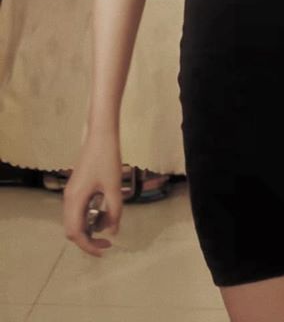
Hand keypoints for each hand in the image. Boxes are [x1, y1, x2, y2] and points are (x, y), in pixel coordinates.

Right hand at [62, 133, 122, 256]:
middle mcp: (69, 199)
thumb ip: (114, 211)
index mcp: (75, 200)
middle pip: (72, 230)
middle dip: (89, 239)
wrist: (100, 134)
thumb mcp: (114, 187)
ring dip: (89, 226)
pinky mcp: (76, 187)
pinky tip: (104, 209)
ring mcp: (71, 193)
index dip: (89, 247)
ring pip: (75, 220)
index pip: (76, 234)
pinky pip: (79, 209)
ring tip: (108, 221)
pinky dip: (89, 215)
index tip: (105, 250)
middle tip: (108, 240)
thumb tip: (112, 232)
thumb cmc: (107, 158)